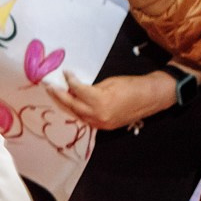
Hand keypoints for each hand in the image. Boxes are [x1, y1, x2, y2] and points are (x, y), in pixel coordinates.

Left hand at [44, 69, 176, 129]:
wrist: (151, 98)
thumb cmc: (132, 85)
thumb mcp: (109, 82)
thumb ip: (91, 88)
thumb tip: (76, 88)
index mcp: (100, 101)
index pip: (77, 91)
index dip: (69, 81)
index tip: (65, 73)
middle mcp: (98, 115)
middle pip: (72, 106)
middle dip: (59, 96)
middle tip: (49, 87)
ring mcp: (101, 123)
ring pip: (77, 115)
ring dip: (66, 105)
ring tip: (56, 95)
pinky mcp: (105, 127)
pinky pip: (86, 119)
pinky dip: (77, 111)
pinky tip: (71, 104)